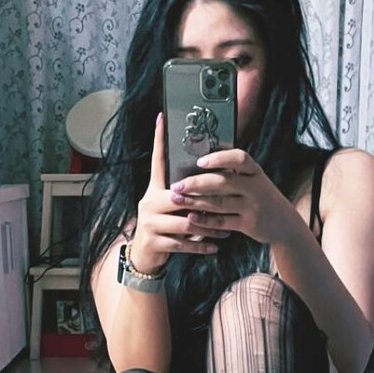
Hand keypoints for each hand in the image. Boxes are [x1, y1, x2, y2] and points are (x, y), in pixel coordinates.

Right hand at [127, 114, 219, 275]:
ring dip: (208, 227)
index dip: (158, 140)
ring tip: (226, 230)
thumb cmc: (164, 226)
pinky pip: (183, 244)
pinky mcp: (154, 242)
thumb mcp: (170, 206)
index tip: (162, 118)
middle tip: (229, 201)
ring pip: (185, 223)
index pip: (157, 161)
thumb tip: (208, 175)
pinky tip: (215, 246)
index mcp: (154, 190)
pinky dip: (201, 246)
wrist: (145, 255)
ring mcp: (150, 223)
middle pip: (179, 197)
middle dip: (205, 202)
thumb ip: (185, 193)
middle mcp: (149, 203)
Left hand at [170, 149, 297, 247]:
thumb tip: (199, 163)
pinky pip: (223, 222)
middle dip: (196, 183)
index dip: (219, 158)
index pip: (239, 158)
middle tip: (177, 185)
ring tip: (177, 199)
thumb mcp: (254, 180)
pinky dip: (206, 220)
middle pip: (223, 182)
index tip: (200, 161)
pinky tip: (191, 217)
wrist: (284, 223)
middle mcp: (255, 187)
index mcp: (255, 172)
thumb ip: (233, 172)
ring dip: (195, 202)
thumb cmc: (261, 197)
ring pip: (220, 203)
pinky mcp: (249, 225)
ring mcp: (252, 207)